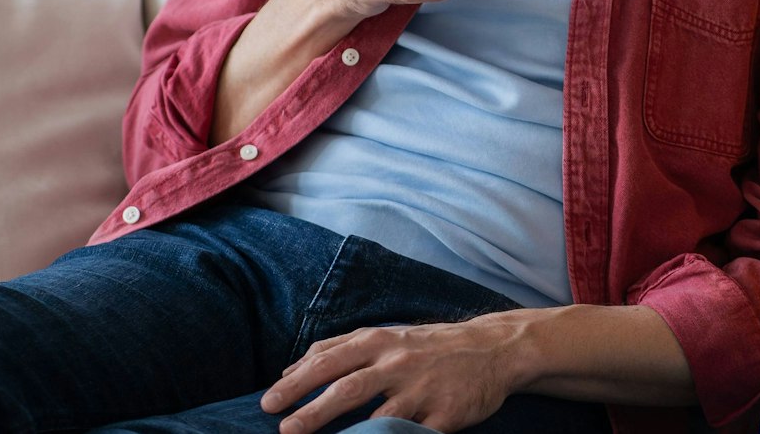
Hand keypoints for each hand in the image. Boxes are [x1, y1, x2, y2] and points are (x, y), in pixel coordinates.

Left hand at [261, 317, 525, 433]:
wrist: (491, 349)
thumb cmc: (427, 345)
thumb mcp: (384, 335)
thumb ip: (339, 348)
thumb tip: (291, 368)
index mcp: (378, 341)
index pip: (327, 361)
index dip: (296, 383)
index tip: (268, 402)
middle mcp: (398, 362)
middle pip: (347, 388)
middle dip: (311, 410)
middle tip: (283, 429)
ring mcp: (422, 390)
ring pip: (379, 417)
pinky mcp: (445, 415)